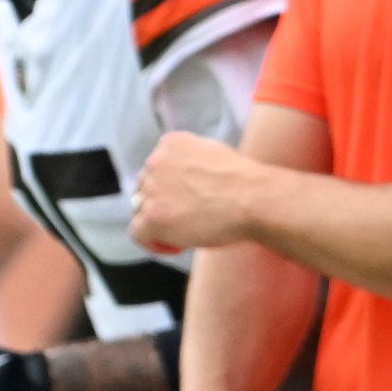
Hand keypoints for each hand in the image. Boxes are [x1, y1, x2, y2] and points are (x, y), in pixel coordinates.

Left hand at [131, 131, 263, 253]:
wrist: (254, 199)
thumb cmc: (245, 182)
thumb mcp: (213, 155)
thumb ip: (191, 163)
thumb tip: (185, 182)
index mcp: (171, 143)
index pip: (156, 168)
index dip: (169, 189)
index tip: (187, 201)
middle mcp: (156, 161)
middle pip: (144, 188)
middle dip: (162, 204)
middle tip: (187, 220)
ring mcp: (152, 188)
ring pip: (140, 210)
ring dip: (159, 223)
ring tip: (186, 233)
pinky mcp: (152, 215)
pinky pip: (137, 232)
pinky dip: (153, 243)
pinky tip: (179, 246)